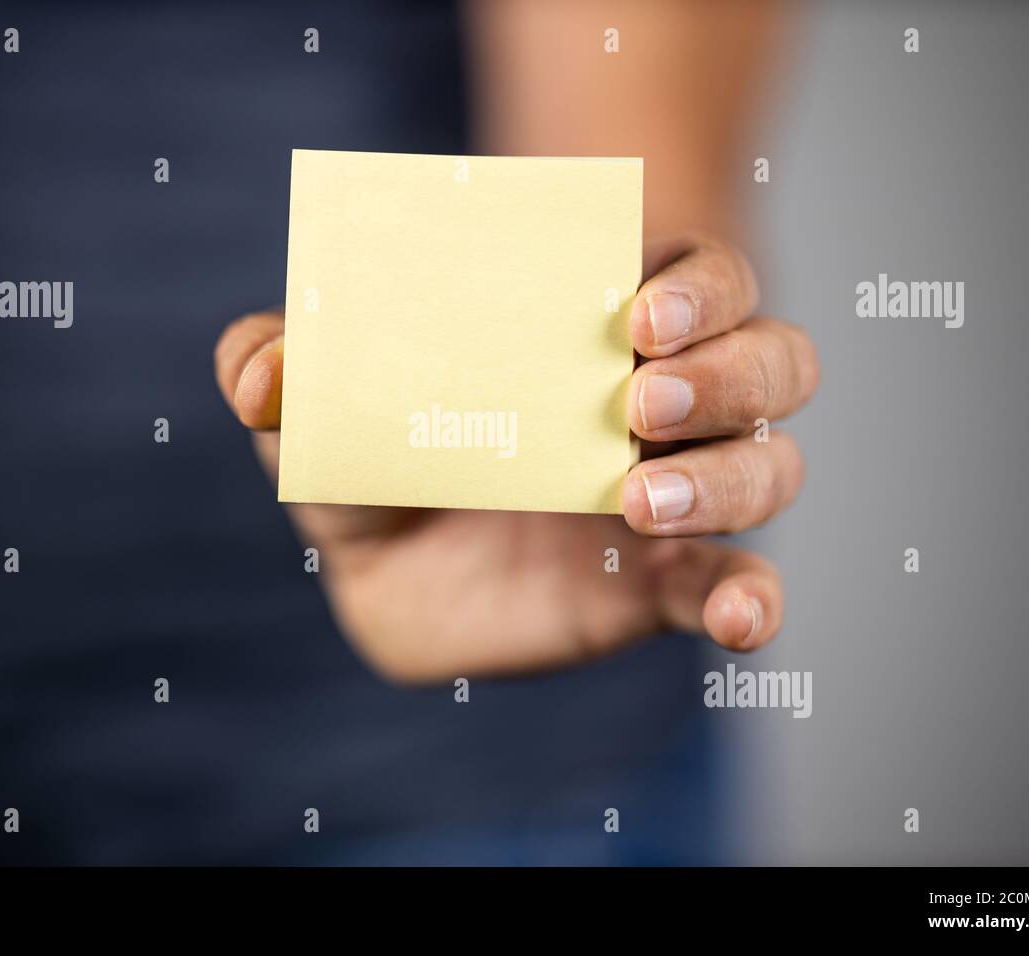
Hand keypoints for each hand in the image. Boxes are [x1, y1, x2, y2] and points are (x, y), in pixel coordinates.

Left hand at [214, 235, 818, 682]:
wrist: (393, 573)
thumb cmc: (375, 455)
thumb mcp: (319, 409)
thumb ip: (278, 370)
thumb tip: (257, 370)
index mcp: (598, 328)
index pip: (700, 275)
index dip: (697, 286)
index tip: (634, 318)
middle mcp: (661, 401)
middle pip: (769, 359)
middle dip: (727, 372)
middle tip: (638, 399)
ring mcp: (676, 492)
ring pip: (772, 464)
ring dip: (730, 477)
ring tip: (639, 500)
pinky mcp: (665, 584)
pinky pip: (739, 586)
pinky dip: (754, 601)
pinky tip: (740, 621)